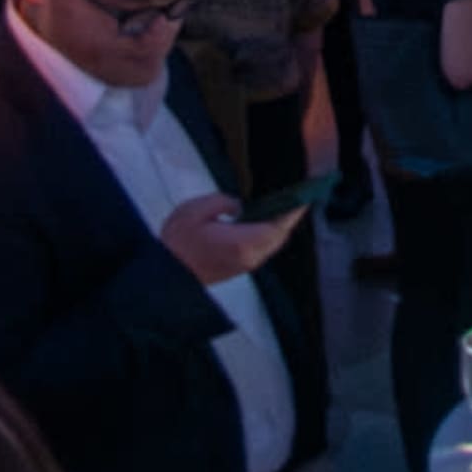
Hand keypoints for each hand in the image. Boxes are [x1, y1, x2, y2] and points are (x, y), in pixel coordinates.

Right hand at [158, 191, 302, 287]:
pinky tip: (260, 220)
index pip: (279, 226)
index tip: (306, 195)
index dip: (295, 210)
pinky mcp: (237, 268)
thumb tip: (239, 206)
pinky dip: (266, 233)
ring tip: (280, 204)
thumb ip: (223, 202)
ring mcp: (244, 265)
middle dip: (288, 216)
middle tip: (294, 195)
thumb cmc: (177, 243)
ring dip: (277, 225)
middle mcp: (249, 257)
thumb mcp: (196, 210)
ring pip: (271, 243)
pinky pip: (261, 248)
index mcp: (244, 242)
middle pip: (279, 236)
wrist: (164, 276)